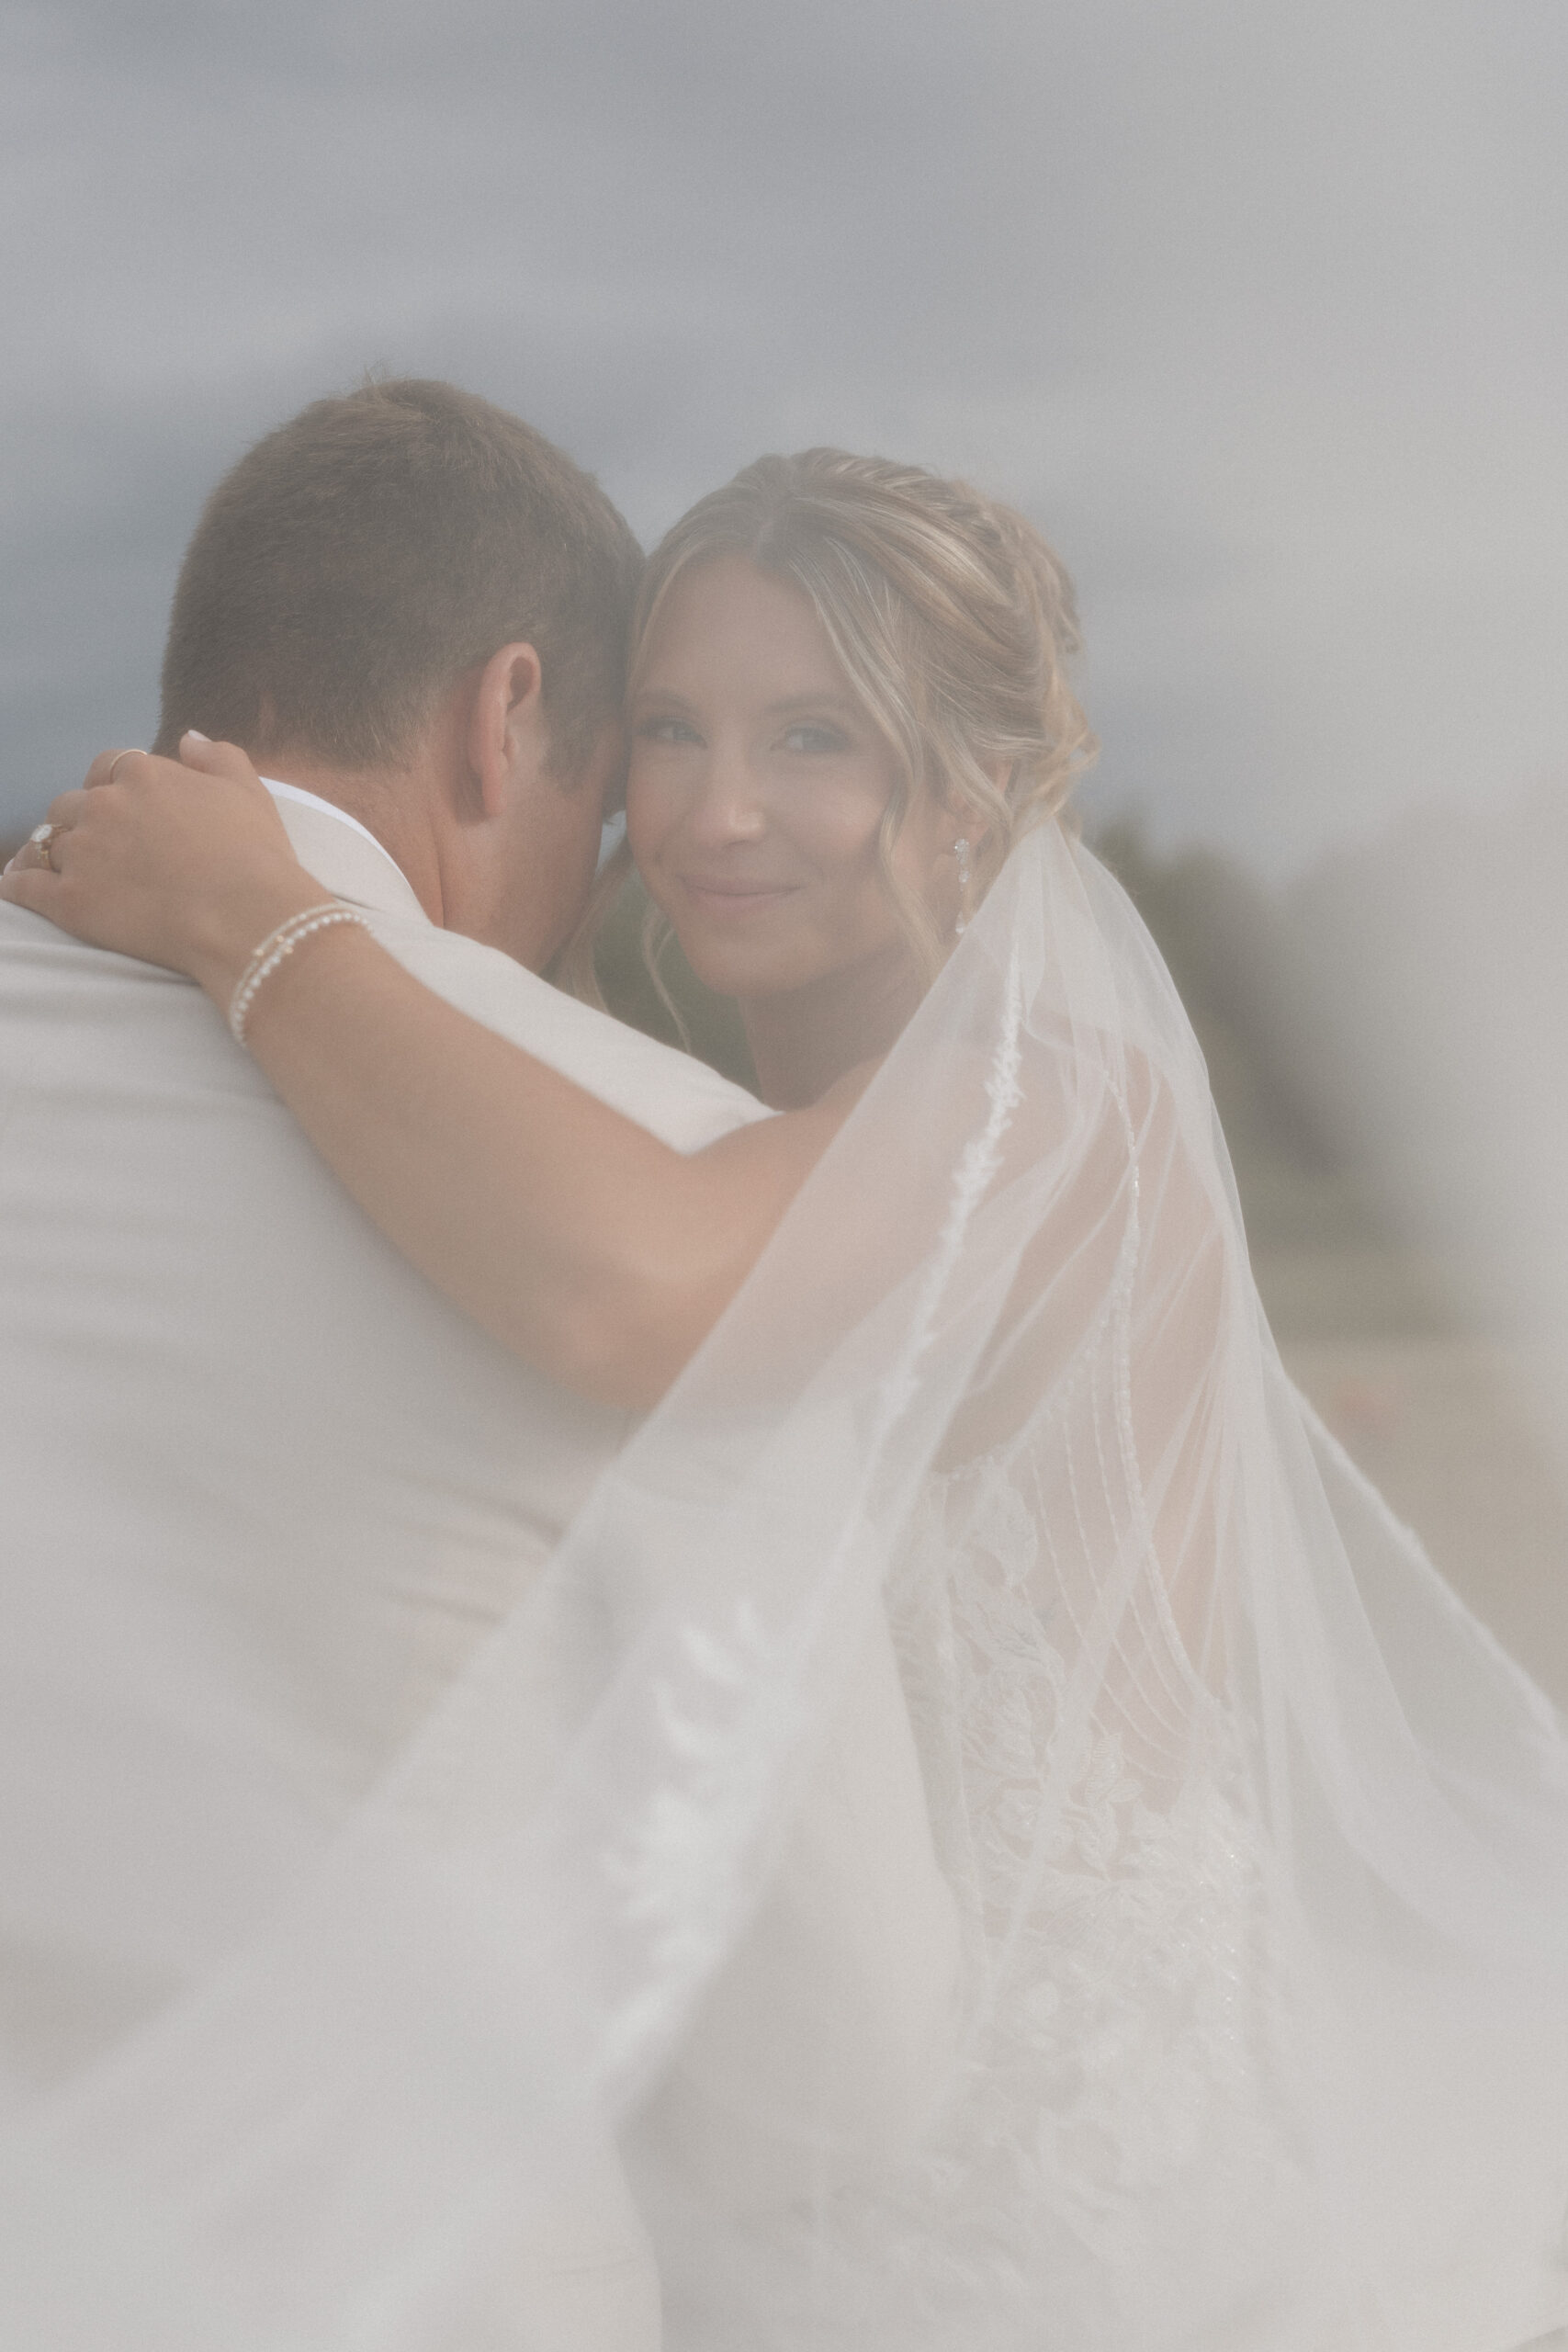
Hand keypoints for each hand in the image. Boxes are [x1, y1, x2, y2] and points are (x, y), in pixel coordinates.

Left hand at [0, 737, 330, 1002]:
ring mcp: (83, 852)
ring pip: (45, 841)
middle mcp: (105, 805)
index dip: (115, 786)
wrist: (246, 917)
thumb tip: (188, 737)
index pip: (110, 766)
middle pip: (72, 804)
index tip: (127, 811)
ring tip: (59, 868)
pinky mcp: (68, 900)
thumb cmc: (257, 858)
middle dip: (82, 821)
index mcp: (145, 774)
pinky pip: (24, 885)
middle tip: (101, 848)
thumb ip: (217, 756)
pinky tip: (19, 889)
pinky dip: (18, 884)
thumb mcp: (250, 792)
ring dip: (50, 851)